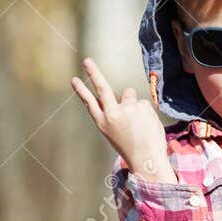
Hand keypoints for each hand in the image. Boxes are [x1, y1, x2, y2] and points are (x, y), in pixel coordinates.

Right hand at [71, 57, 175, 180]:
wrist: (148, 160)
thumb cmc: (132, 148)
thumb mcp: (116, 134)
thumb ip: (117, 114)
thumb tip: (126, 93)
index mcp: (103, 123)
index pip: (90, 103)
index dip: (81, 91)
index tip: (74, 79)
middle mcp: (112, 114)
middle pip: (102, 88)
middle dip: (93, 73)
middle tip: (87, 60)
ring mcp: (127, 108)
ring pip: (129, 94)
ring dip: (134, 104)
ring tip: (138, 122)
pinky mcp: (141, 106)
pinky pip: (143, 102)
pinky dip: (146, 112)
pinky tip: (146, 124)